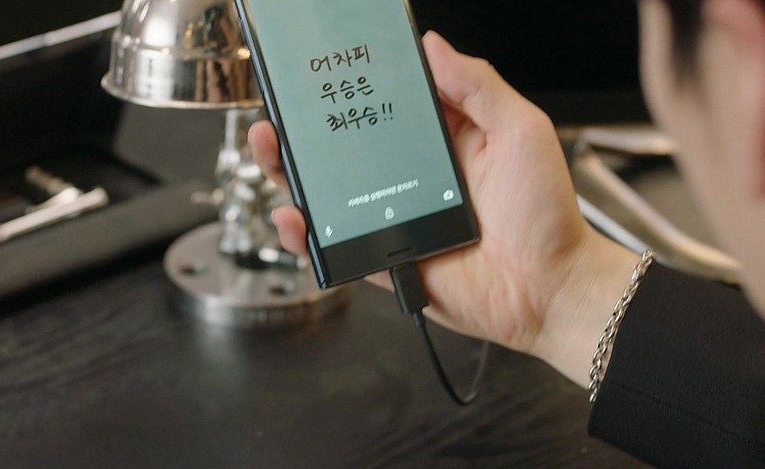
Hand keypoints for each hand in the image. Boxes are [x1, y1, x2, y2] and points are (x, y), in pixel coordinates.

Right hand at [250, 31, 637, 385]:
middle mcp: (410, 176)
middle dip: (307, 126)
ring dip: (290, 171)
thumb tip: (434, 45)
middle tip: (283, 106)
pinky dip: (305, 234)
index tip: (327, 65)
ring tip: (270, 147)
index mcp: (440, 140)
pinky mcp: (383, 256)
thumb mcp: (520, 131)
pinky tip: (292, 215)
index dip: (354, 85)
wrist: (548, 288)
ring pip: (328, 193)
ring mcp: (392, 217)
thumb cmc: (545, 213)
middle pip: (344, 146)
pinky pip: (335, 245)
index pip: (385, 104)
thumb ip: (478, 87)